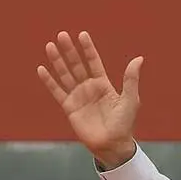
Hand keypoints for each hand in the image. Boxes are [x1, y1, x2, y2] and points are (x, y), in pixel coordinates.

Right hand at [37, 31, 143, 168]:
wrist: (113, 145)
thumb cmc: (124, 124)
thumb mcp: (130, 99)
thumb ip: (131, 79)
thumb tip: (139, 58)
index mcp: (104, 85)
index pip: (94, 62)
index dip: (88, 49)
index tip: (82, 34)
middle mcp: (89, 88)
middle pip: (76, 65)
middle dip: (69, 50)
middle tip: (62, 35)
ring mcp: (78, 97)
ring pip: (65, 75)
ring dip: (57, 61)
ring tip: (50, 45)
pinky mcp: (69, 108)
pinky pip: (57, 91)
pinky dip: (49, 81)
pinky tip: (41, 69)